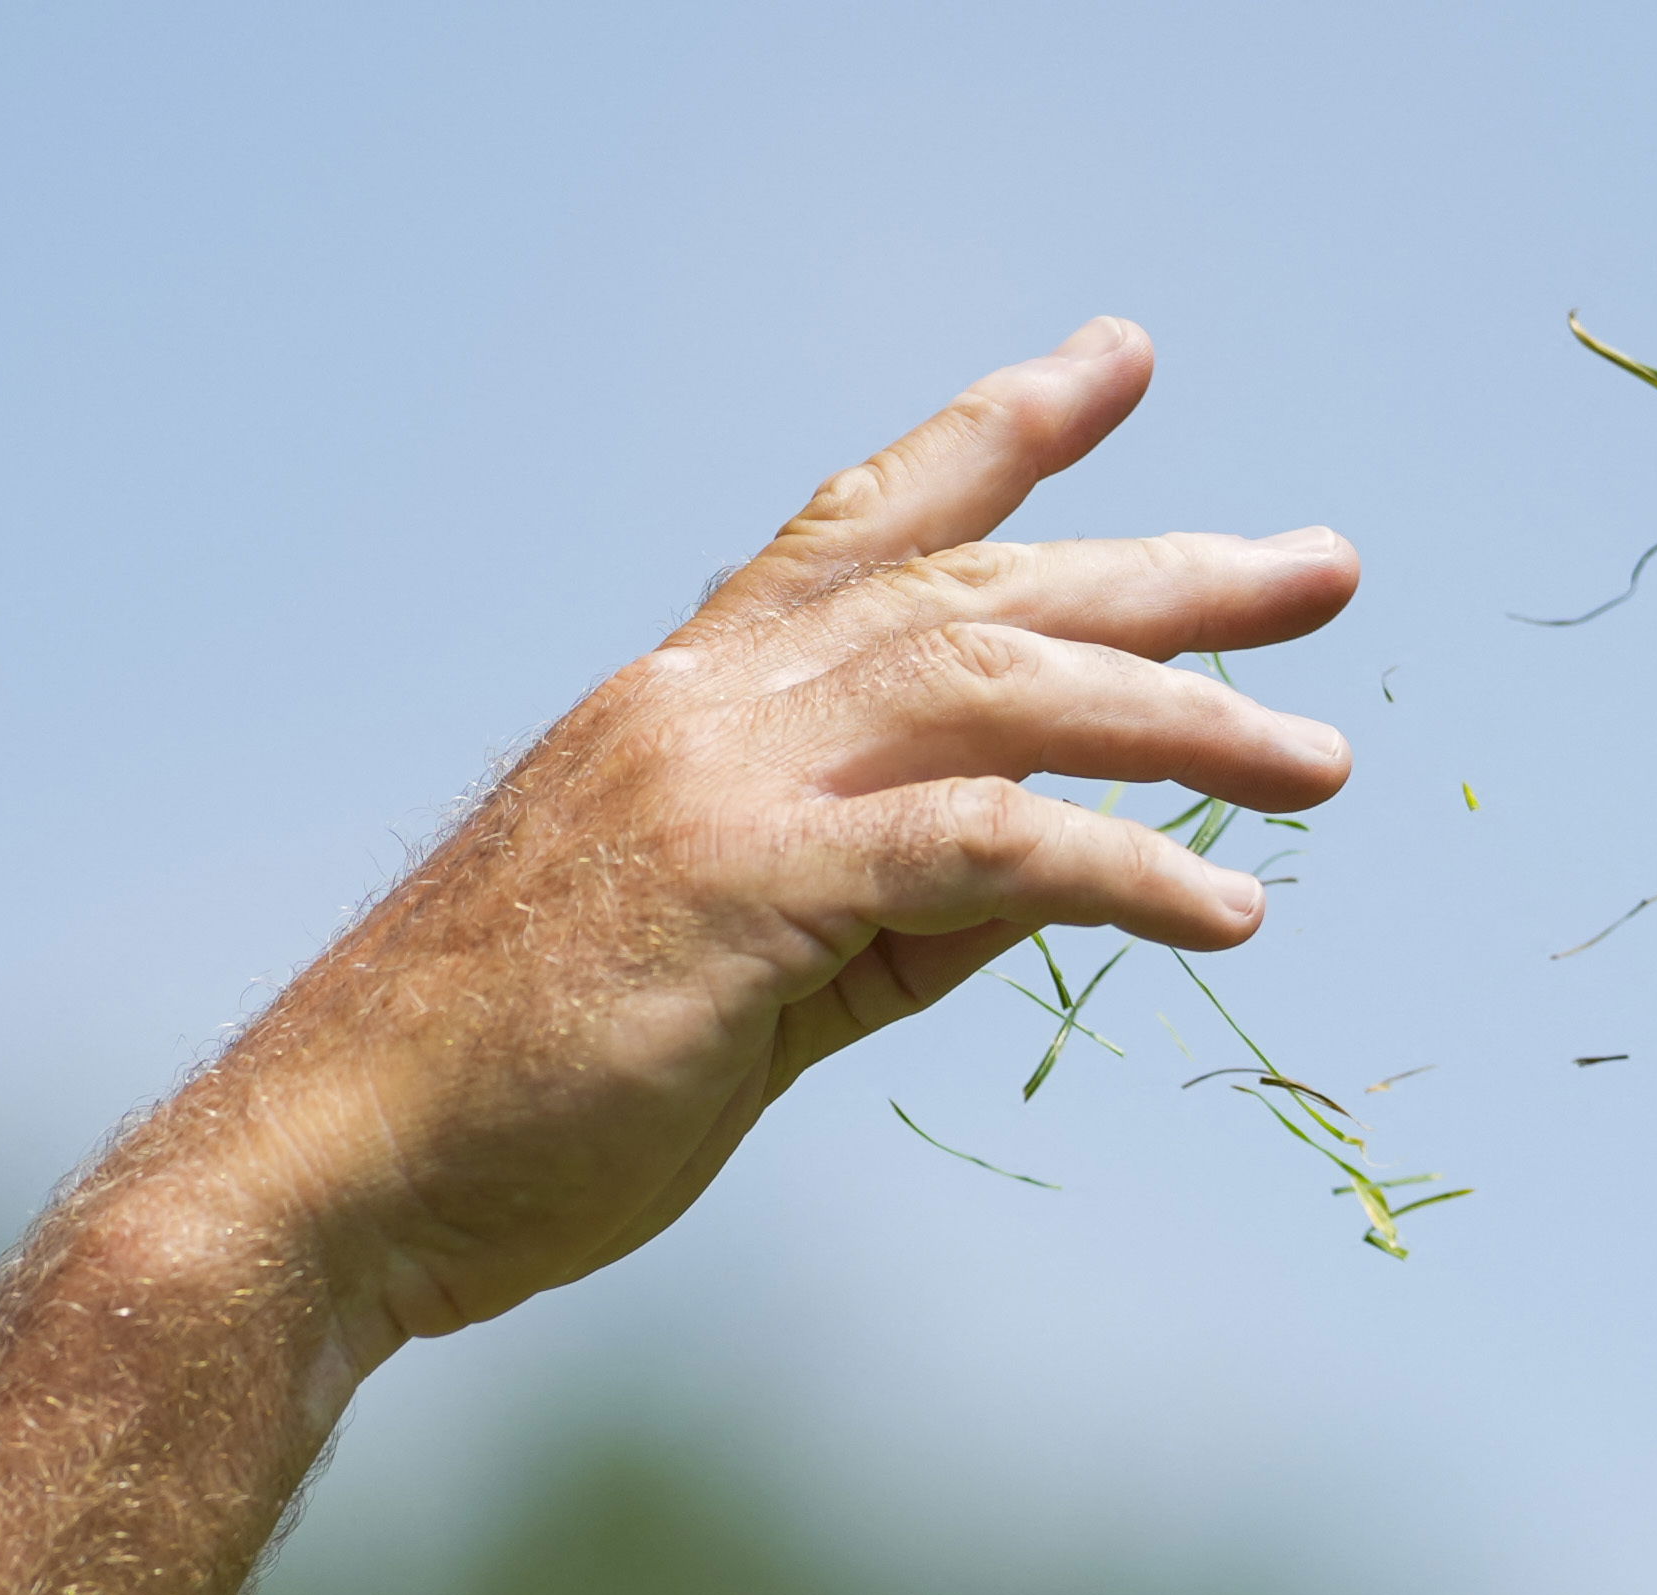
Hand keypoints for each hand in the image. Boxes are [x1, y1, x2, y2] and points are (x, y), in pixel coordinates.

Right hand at [159, 318, 1359, 1370]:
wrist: (331, 1169)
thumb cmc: (513, 1089)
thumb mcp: (731, 965)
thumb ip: (885, 902)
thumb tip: (1050, 871)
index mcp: (687, 702)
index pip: (865, 525)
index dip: (1001, 433)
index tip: (1120, 364)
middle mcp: (707, 704)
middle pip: (978, 590)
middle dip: (1165, 575)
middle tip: (1325, 571)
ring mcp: (721, 784)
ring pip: (998, 692)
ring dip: (1182, 720)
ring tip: (1324, 766)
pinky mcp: (744, 889)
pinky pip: (980, 848)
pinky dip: (1121, 867)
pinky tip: (1233, 907)